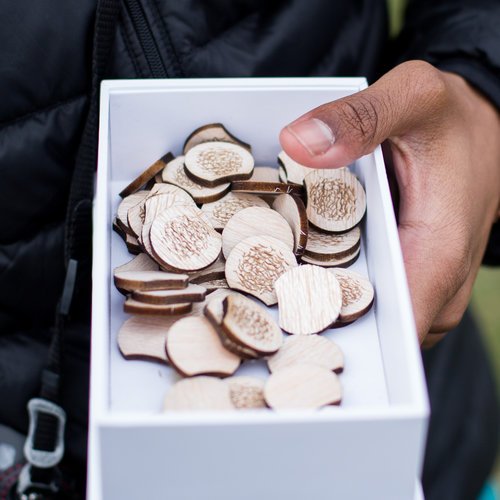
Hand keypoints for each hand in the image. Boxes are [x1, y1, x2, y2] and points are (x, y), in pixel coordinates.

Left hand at [280, 60, 499, 344]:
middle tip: (245, 299)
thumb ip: (360, 118)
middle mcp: (436, 287)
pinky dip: (330, 290)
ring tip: (258, 288)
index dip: (327, 329)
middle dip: (308, 321)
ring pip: (364, 319)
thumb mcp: (414, 98)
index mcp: (438, 252)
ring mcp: (424, 290)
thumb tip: (296, 142)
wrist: (481, 131)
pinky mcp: (410, 282)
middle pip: (367, 329)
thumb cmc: (452, 119)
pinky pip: (367, 301)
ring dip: (314, 308)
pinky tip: (292, 271)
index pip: (389, 328)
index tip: (270, 323)